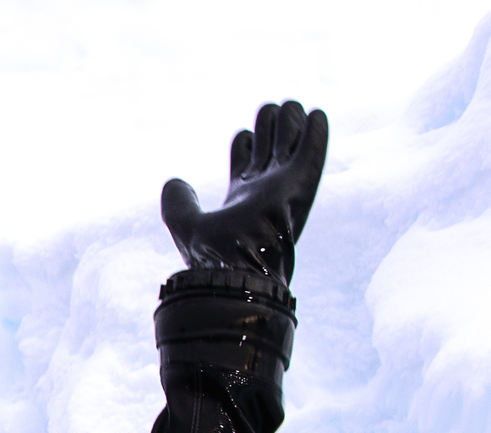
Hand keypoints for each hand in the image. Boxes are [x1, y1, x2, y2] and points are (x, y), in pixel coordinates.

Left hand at [160, 101, 327, 283]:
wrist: (236, 266)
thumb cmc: (211, 254)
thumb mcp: (183, 224)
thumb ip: (178, 203)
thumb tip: (174, 182)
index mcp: (243, 198)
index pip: (250, 159)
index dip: (246, 141)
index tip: (243, 139)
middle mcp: (267, 190)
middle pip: (272, 143)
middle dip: (270, 123)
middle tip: (267, 114)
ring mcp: (284, 186)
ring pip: (291, 141)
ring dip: (290, 120)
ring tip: (288, 108)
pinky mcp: (300, 184)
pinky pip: (312, 151)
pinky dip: (316, 132)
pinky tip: (316, 113)